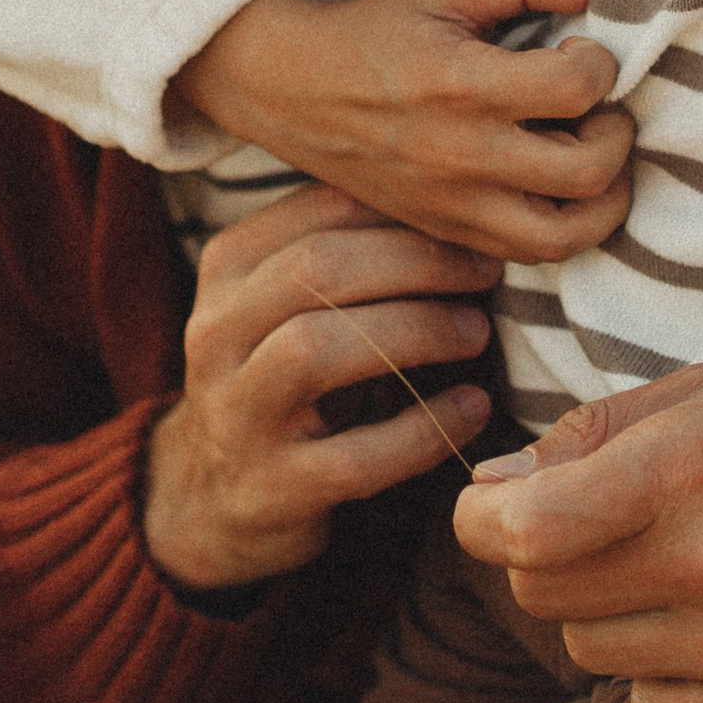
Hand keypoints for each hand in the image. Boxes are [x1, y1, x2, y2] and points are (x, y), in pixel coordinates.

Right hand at [143, 184, 496, 586]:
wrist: (216, 498)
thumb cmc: (284, 378)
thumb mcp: (290, 304)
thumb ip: (349, 251)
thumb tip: (455, 203)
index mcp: (227, 271)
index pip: (314, 211)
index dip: (402, 210)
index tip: (472, 225)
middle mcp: (216, 335)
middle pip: (314, 270)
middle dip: (417, 262)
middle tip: (487, 273)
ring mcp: (234, 415)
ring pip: (314, 350)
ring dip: (413, 331)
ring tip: (477, 332)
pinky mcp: (269, 489)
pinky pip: (354, 457)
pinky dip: (422, 428)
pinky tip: (472, 408)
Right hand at [184, 0, 633, 262]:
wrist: (291, 92)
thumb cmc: (375, 35)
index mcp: (463, 84)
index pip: (577, 87)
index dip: (601, 65)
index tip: (581, 52)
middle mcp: (463, 154)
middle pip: (589, 172)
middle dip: (616, 136)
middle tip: (600, 111)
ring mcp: (454, 204)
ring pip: (567, 237)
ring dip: (603, 200)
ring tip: (593, 159)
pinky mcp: (446, 231)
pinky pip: (527, 254)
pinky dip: (562, 228)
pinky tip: (556, 187)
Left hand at [454, 365, 702, 702]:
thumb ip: (591, 435)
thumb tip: (485, 491)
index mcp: (689, 464)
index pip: (518, 531)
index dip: (483, 521)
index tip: (496, 510)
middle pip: (539, 592)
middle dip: (553, 559)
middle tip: (616, 530)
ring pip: (589, 652)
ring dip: (614, 615)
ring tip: (687, 571)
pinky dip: (665, 675)